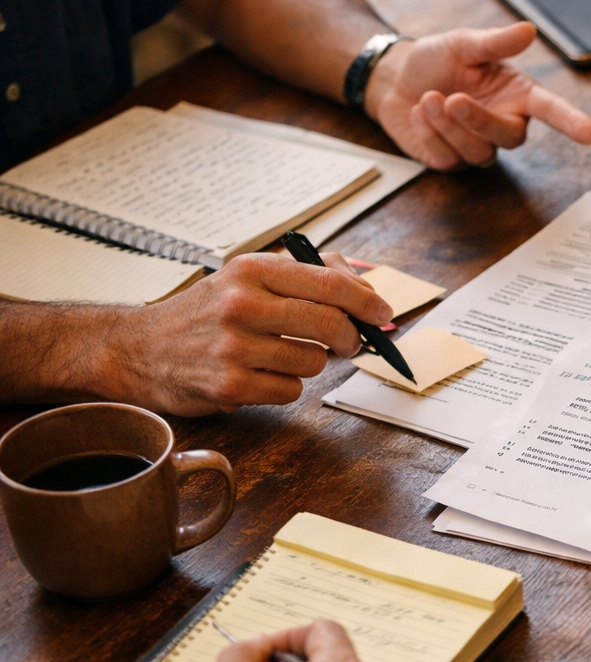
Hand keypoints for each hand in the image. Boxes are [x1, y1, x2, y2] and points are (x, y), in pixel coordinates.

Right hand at [104, 252, 391, 415]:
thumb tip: (365, 288)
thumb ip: (304, 277)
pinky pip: (291, 390)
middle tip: (350, 344)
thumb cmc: (204, 313)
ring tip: (280, 356)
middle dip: (350, 338)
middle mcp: (242, 303)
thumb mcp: (245, 278)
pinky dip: (285, 386)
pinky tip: (260, 375)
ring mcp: (234, 345)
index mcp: (252, 270)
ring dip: (309, 363)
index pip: (329, 282)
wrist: (137, 348)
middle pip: (330, 324)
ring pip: (313, 361)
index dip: (366, 300)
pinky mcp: (229, 384)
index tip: (383, 313)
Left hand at [365, 23, 590, 168]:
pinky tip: (419, 112)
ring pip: (478, 152)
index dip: (571, 121)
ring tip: (427, 98)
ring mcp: (479, 146)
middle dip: (479, 120)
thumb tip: (529, 29)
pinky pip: (448, 158)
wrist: (396, 80)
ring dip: (447, 125)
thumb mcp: (463, 43)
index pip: (551, 110)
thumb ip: (495, 42)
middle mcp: (503, 124)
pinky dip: (429, 132)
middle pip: (510, 138)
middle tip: (453, 98)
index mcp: (517, 94)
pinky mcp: (452, 161)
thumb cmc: (437, 60)